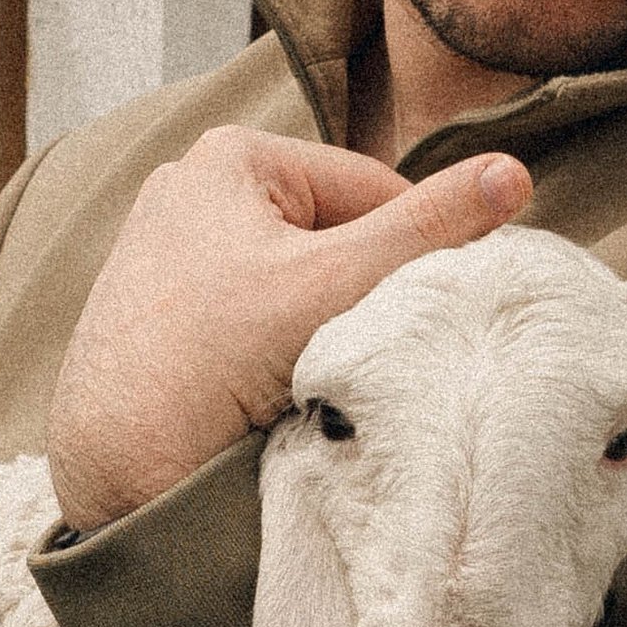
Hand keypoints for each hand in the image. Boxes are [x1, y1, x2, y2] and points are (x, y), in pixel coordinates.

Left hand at [46, 128, 530, 533]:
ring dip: (319, 329)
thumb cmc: (208, 365)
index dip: (411, 253)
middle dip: (357, 295)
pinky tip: (272, 395)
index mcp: (231, 156)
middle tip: (364, 353)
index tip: (426, 312)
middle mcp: (190, 190)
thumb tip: (512, 174)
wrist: (114, 471)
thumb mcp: (334, 286)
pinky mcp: (157, 315)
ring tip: (312, 378)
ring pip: (293, 285)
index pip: (372, 190)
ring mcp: (168, 253)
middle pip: (331, 237)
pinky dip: (275, 353)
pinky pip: (250, 321)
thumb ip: (426, 230)